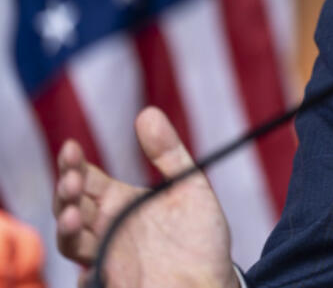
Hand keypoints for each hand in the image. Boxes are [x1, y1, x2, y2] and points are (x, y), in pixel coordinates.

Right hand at [53, 106, 238, 287]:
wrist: (214, 281)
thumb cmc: (201, 236)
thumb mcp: (189, 187)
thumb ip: (169, 152)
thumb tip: (147, 113)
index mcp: (120, 201)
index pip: (86, 178)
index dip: (73, 164)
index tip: (71, 146)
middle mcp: (107, 227)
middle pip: (71, 206)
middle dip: (66, 191)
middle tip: (74, 178)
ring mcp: (107, 256)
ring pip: (70, 242)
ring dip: (66, 227)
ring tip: (75, 213)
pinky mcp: (113, 281)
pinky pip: (88, 280)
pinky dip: (85, 275)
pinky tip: (90, 267)